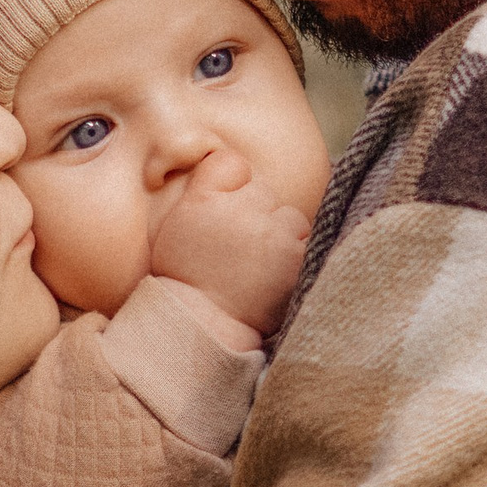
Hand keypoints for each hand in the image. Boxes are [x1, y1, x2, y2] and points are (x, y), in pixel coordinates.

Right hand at [146, 147, 310, 341]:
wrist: (204, 326)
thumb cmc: (186, 278)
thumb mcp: (177, 223)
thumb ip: (205, 186)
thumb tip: (233, 160)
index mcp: (207, 198)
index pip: (233, 164)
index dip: (232, 186)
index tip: (224, 214)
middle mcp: (242, 210)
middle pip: (264, 192)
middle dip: (257, 214)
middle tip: (239, 250)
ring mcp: (273, 233)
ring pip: (290, 216)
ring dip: (282, 234)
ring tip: (260, 265)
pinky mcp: (297, 259)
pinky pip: (308, 240)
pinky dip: (298, 254)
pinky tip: (278, 273)